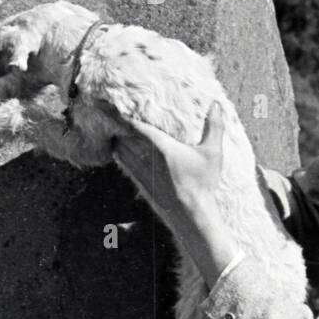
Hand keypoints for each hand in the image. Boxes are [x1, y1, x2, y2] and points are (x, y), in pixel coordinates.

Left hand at [114, 102, 225, 225]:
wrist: (192, 215)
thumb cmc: (203, 183)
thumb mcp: (212, 152)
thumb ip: (214, 126)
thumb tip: (216, 103)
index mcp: (160, 146)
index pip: (133, 125)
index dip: (116, 113)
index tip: (102, 103)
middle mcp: (146, 157)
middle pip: (122, 135)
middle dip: (114, 123)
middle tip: (106, 110)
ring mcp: (141, 172)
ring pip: (120, 149)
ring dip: (116, 138)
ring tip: (112, 127)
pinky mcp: (140, 184)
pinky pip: (123, 164)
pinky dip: (119, 153)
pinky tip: (119, 149)